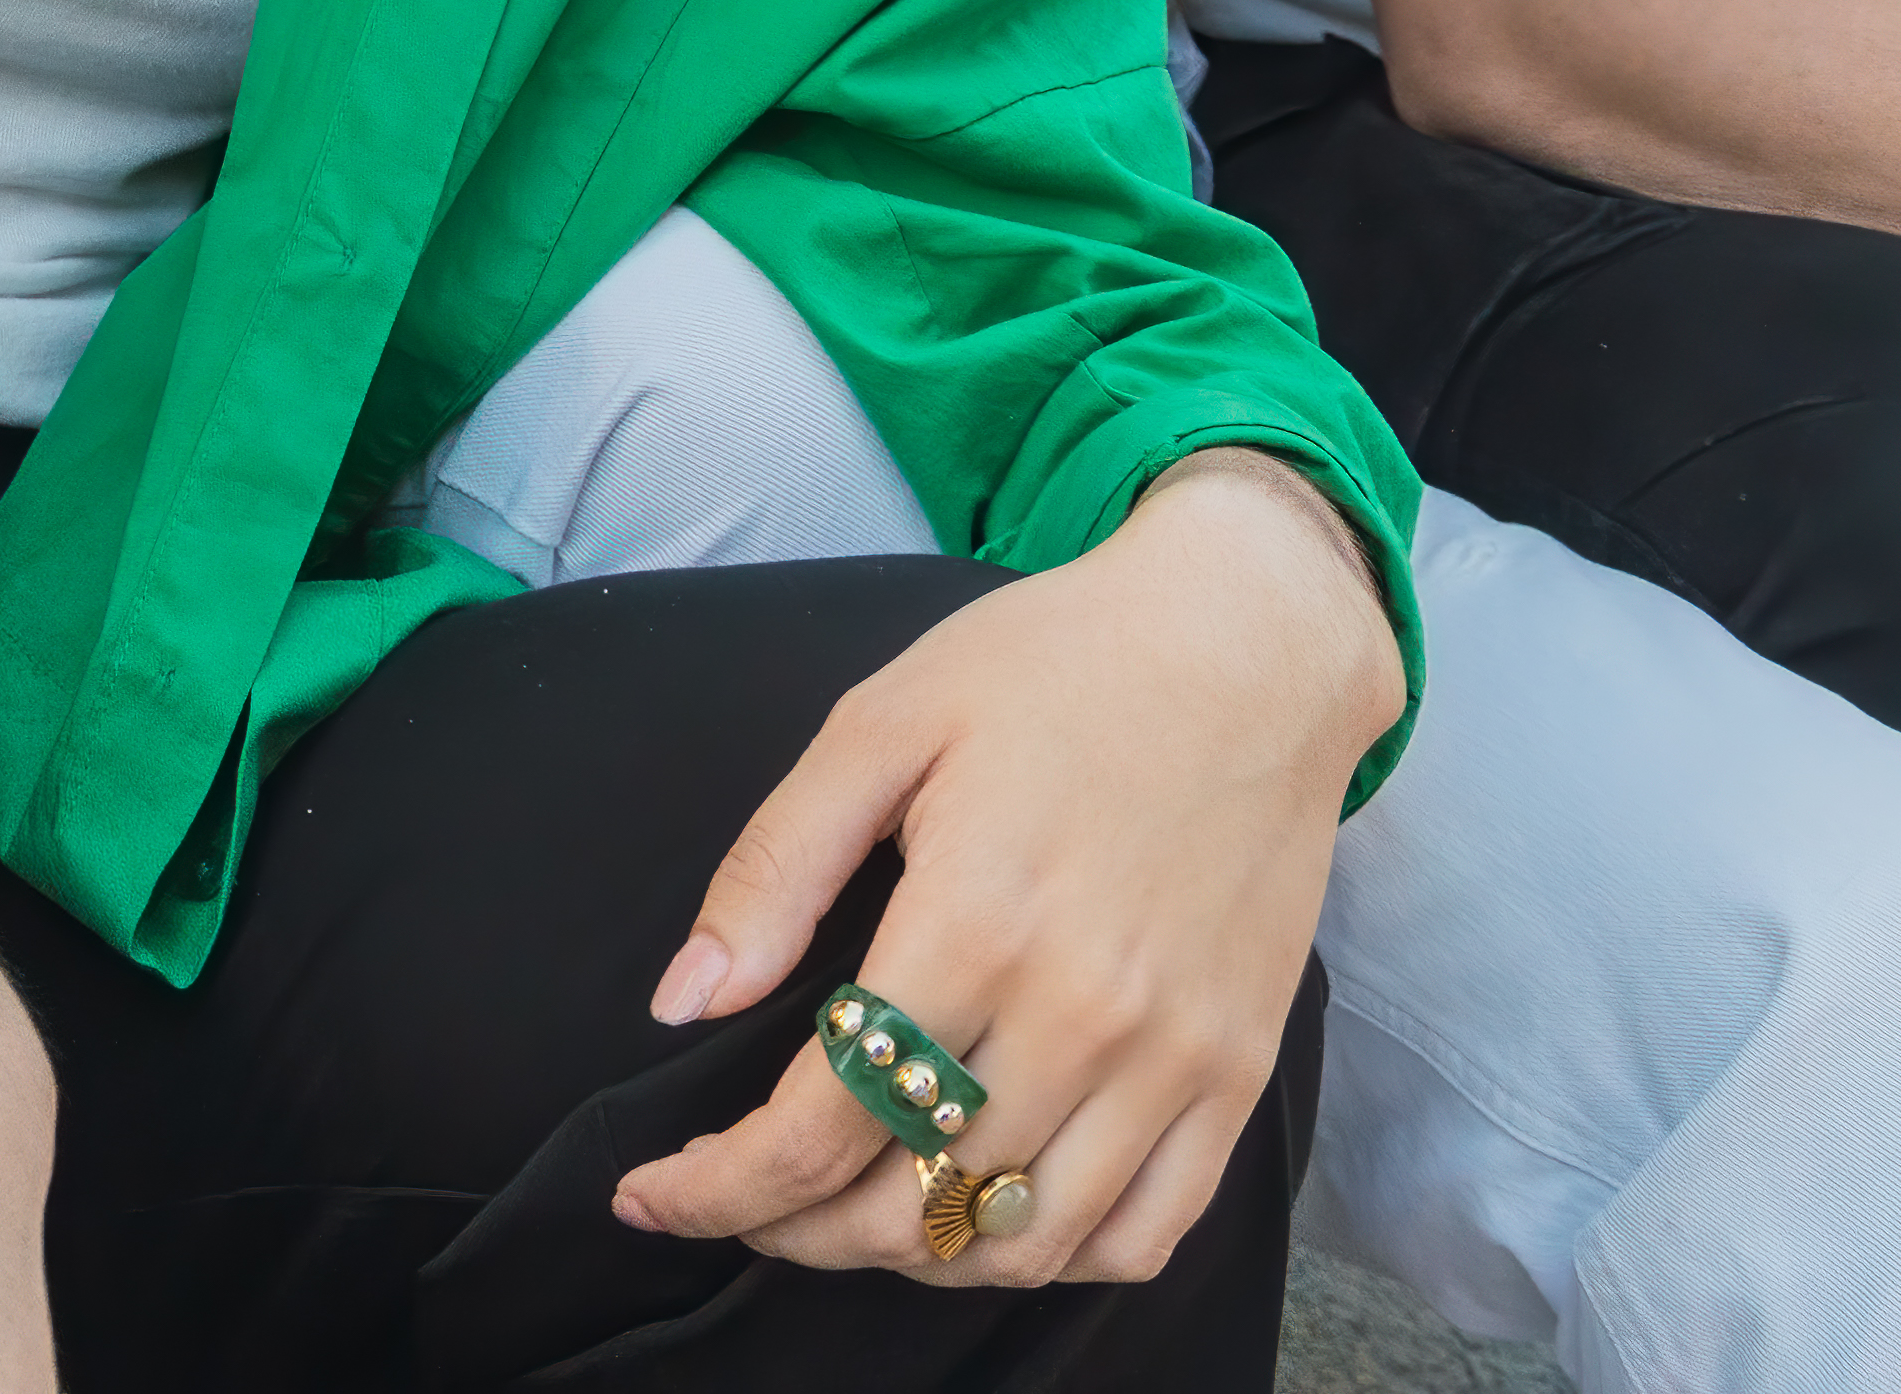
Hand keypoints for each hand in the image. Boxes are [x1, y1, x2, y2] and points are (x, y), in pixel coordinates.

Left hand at [611, 453, 1400, 1289]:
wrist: (1249, 643)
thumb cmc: (1050, 667)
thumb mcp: (878, 725)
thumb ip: (774, 869)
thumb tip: (683, 1003)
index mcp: (972, 925)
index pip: (822, 1124)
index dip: (721, 1186)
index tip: (651, 1195)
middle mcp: (1081, 1015)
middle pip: (914, 1201)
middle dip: (796, 1230)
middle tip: (740, 1205)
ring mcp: (1173, 1057)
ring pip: (1025, 1240)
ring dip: (914, 1255)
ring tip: (846, 1218)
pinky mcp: (1240, 1071)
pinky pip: (1146, 1232)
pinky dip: (1053, 1257)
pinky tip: (987, 1220)